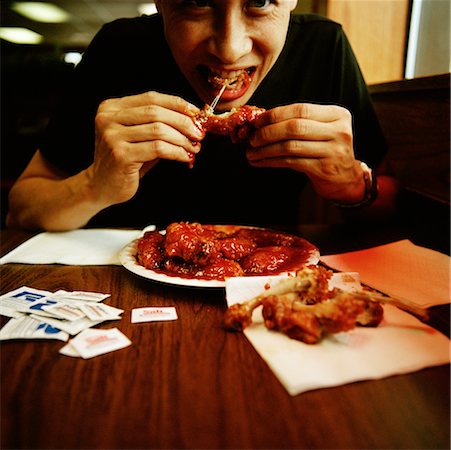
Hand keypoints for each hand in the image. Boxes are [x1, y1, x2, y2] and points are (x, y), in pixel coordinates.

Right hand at [87, 91, 203, 207]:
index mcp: (112, 108)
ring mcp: (113, 136)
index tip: (196, 113)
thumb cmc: (124, 161)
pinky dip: (176, 152)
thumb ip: (157, 124)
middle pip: (156, 112)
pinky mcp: (121, 155)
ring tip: (193, 147)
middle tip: (199, 133)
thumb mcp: (137, 137)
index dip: (177, 104)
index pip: (151, 97)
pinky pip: (158, 149)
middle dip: (183, 122)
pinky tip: (184, 157)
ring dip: (182, 139)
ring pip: (159, 130)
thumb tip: (191, 120)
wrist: (101, 186)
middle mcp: (109, 118)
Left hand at [246, 103, 365, 202]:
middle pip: (295, 127)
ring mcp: (333, 151)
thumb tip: (261, 122)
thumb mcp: (320, 131)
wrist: (345, 179)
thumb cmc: (326, 150)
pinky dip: (272, 161)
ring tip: (251, 153)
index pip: (301, 109)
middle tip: (251, 139)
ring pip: (291, 146)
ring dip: (265, 150)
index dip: (276, 114)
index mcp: (337, 115)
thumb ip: (298, 123)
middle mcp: (339, 131)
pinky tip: (261, 162)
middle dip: (268, 132)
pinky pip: (291, 162)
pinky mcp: (324, 169)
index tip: (257, 121)